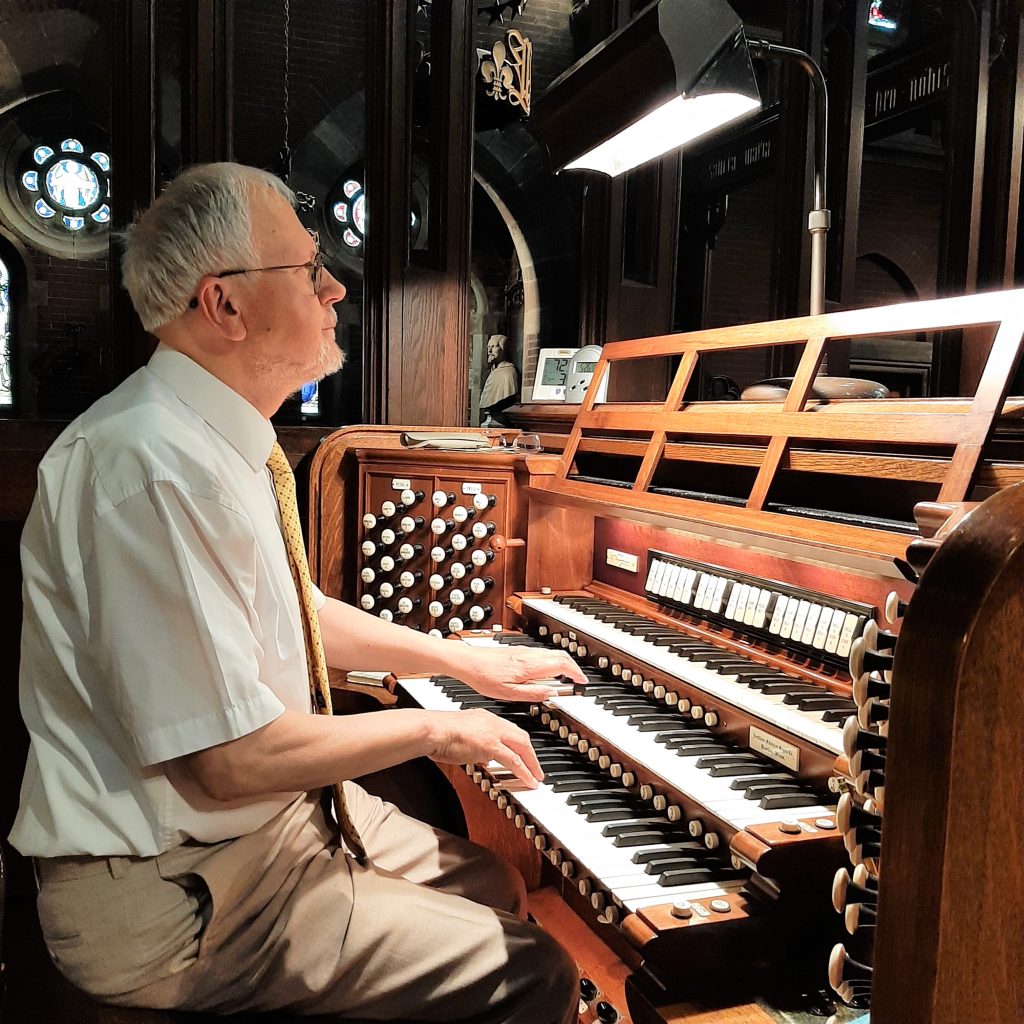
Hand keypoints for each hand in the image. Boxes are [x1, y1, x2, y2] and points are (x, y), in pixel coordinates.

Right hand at [426, 708, 544, 787]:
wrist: (432, 730)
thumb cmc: (439, 734)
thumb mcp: (463, 737)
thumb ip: (477, 747)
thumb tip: (485, 758)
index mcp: (486, 718)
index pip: (510, 730)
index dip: (520, 744)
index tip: (525, 754)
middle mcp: (493, 722)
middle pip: (522, 737)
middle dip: (532, 754)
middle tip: (537, 768)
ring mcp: (493, 733)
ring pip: (521, 748)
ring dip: (532, 765)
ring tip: (536, 778)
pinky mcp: (490, 745)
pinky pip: (513, 761)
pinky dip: (524, 772)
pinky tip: (528, 781)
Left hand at [460, 644, 586, 701]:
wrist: (468, 662)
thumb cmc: (484, 677)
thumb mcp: (509, 693)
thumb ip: (533, 693)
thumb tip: (551, 693)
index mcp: (530, 666)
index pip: (562, 664)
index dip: (576, 673)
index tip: (582, 681)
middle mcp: (529, 655)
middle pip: (561, 655)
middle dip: (573, 667)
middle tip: (577, 680)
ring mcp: (524, 650)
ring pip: (552, 653)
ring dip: (563, 664)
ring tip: (563, 678)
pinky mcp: (518, 650)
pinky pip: (542, 653)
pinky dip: (552, 661)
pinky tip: (546, 672)